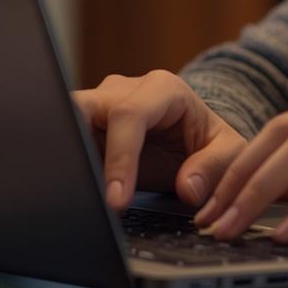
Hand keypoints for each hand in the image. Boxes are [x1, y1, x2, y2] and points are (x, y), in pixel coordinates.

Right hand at [72, 69, 246, 209]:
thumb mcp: (229, 152)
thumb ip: (215, 167)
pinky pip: (61, 138)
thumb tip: (188, 187)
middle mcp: (124, 90)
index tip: (117, 199)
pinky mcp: (81, 125)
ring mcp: (98, 105)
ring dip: (61, 151)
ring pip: (63, 118)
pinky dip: (60, 160)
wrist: (192, 139)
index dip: (120, 157)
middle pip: (84, 107)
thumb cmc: (208, 142)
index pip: (130, 115)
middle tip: (73, 188)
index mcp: (162, 88)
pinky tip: (58, 186)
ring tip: (60, 189)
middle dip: (73, 143)